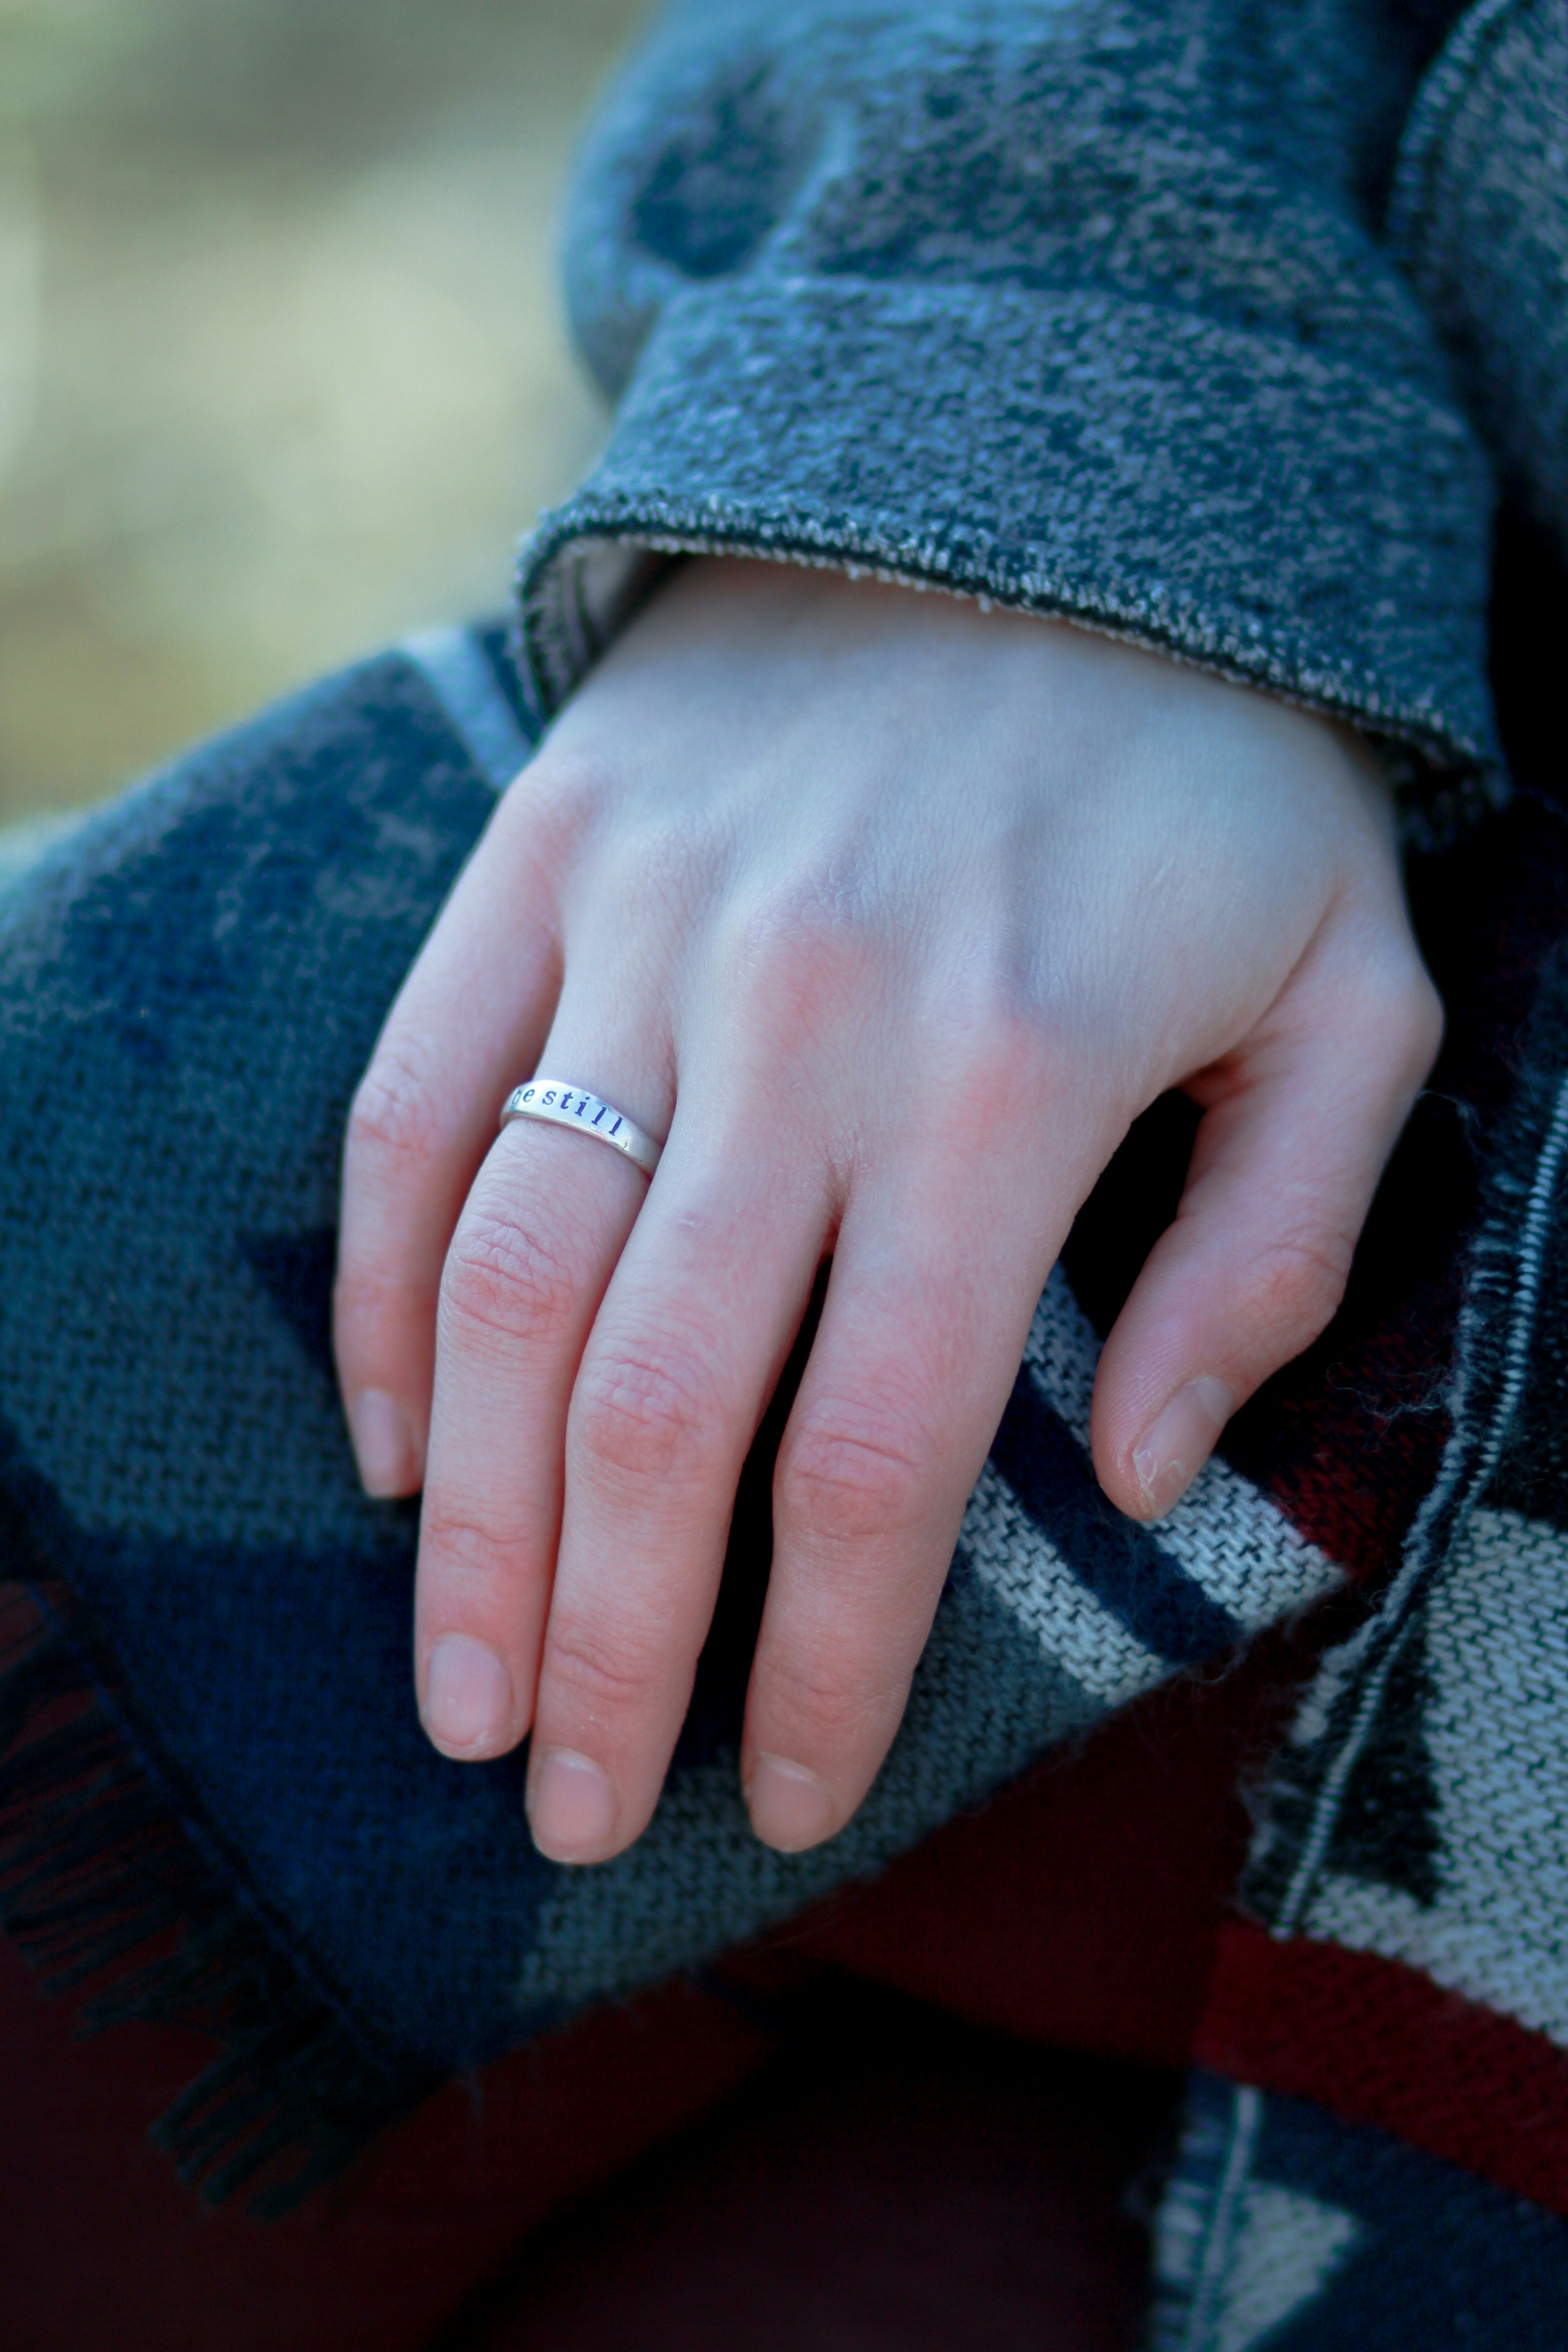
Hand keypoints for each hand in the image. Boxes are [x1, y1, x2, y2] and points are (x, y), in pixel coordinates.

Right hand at [333, 560, 1440, 1864]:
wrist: (1041, 482)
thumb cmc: (1217, 781)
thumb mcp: (1351, 1001)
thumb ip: (1273, 1251)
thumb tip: (1130, 1466)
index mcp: (1012, 1082)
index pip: (881, 1455)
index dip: (825, 1665)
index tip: (782, 1800)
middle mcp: (801, 1022)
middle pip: (661, 1412)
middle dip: (607, 1650)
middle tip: (563, 1811)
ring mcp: (643, 935)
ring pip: (512, 1287)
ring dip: (473, 1527)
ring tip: (461, 1693)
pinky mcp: (541, 862)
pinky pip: (418, 1108)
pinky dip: (391, 1298)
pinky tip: (394, 1453)